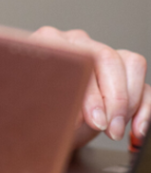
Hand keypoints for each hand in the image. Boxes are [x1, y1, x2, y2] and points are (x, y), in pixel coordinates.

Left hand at [32, 26, 150, 146]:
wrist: (36, 114)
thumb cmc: (33, 107)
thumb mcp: (36, 107)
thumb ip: (51, 104)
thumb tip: (73, 117)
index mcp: (49, 40)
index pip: (78, 59)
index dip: (91, 94)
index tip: (95, 121)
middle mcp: (76, 41)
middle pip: (108, 58)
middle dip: (114, 100)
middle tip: (109, 130)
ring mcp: (100, 50)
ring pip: (131, 64)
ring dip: (130, 103)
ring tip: (115, 131)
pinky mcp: (120, 68)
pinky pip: (143, 82)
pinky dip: (144, 108)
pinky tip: (136, 130)